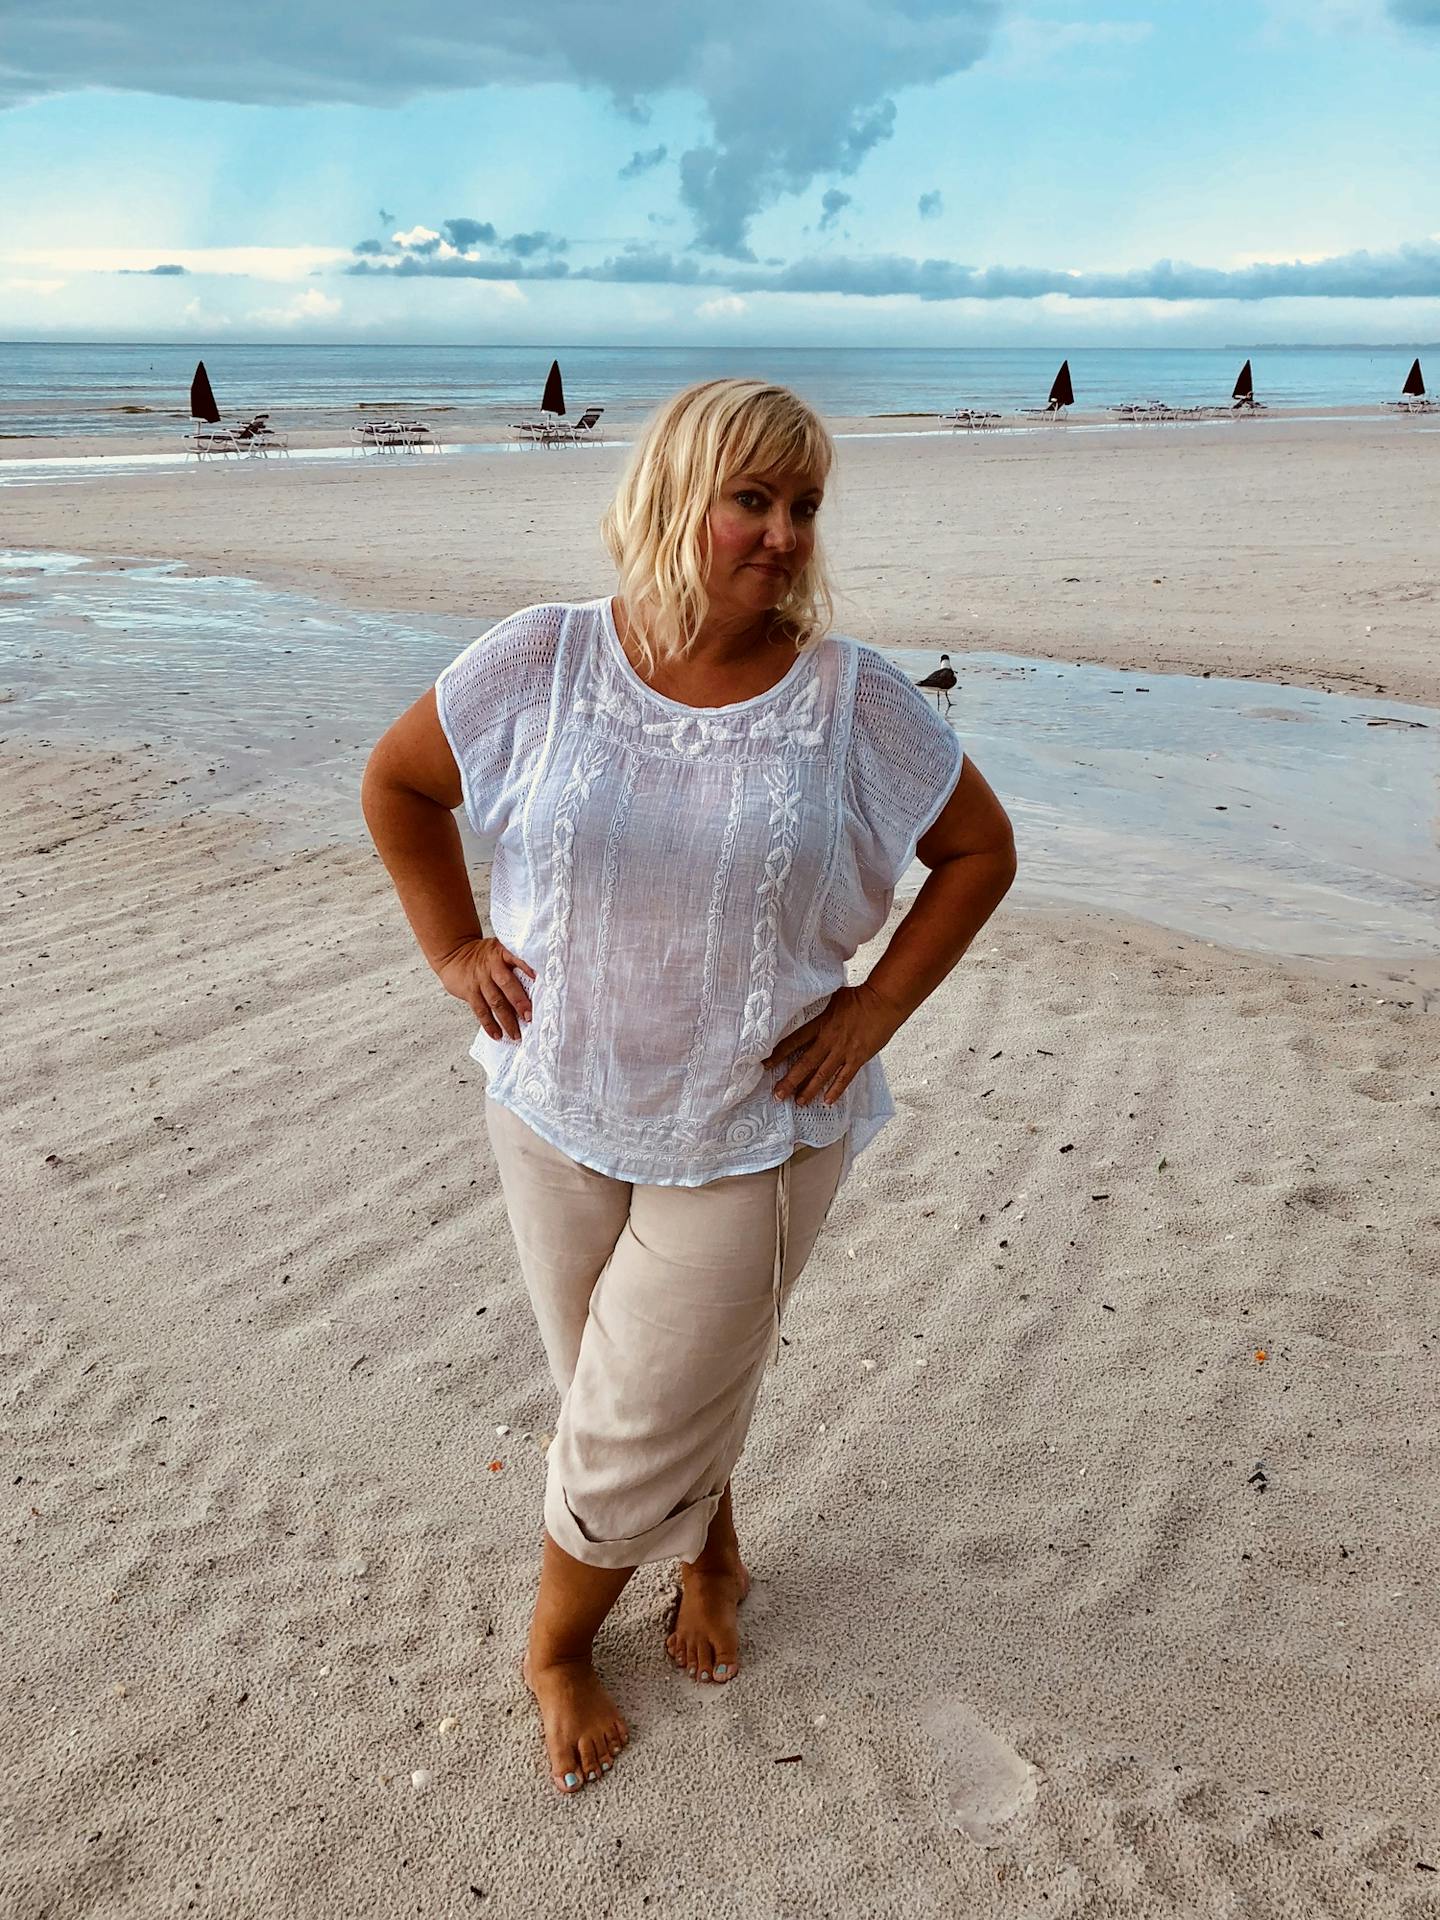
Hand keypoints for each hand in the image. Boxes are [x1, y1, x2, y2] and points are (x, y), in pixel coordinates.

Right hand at [434, 936, 535, 1041]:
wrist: (453, 954)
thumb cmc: (482, 956)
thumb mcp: (499, 950)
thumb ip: (515, 961)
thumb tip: (538, 981)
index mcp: (502, 953)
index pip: (517, 959)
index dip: (527, 968)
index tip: (539, 979)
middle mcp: (492, 966)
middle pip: (507, 984)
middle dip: (519, 1002)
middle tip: (529, 1017)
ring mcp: (480, 980)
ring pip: (495, 1002)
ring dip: (507, 1020)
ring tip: (516, 1034)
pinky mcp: (469, 992)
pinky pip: (480, 1010)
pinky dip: (489, 1024)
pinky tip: (497, 1035)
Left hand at [762, 982, 905, 1107]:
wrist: (884, 1001)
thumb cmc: (860, 996)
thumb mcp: (833, 997)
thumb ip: (820, 1008)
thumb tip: (806, 1003)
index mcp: (820, 1024)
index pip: (794, 1041)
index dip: (778, 1054)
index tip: (765, 1065)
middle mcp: (829, 1040)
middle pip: (805, 1063)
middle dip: (790, 1081)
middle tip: (777, 1095)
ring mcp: (844, 1051)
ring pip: (822, 1075)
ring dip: (809, 1090)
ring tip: (798, 1102)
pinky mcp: (858, 1058)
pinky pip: (845, 1078)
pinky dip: (836, 1090)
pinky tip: (827, 1101)